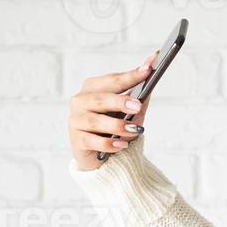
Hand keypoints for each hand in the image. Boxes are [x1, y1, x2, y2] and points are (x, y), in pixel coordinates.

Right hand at [67, 51, 157, 170]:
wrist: (101, 157)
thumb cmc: (114, 128)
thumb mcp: (129, 112)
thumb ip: (139, 96)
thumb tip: (150, 77)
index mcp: (93, 88)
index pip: (112, 80)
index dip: (130, 76)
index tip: (148, 69)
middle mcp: (81, 101)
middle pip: (100, 99)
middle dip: (120, 101)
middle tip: (138, 105)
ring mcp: (76, 121)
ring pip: (95, 121)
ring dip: (117, 125)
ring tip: (135, 129)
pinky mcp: (77, 141)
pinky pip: (93, 141)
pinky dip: (109, 143)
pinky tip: (122, 145)